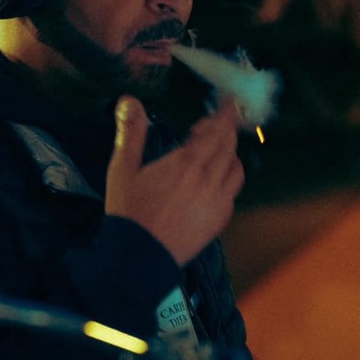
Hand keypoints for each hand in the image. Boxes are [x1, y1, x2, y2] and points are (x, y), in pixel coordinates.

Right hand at [105, 96, 244, 265]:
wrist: (138, 258)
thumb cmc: (129, 213)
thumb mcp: (123, 169)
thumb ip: (131, 133)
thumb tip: (129, 101)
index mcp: (185, 165)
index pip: (216, 130)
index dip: (225, 114)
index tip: (229, 103)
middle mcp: (207, 181)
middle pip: (229, 147)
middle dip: (225, 130)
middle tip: (215, 124)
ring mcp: (216, 203)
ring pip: (236, 169)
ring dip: (230, 154)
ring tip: (216, 151)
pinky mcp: (218, 221)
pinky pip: (232, 194)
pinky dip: (228, 180)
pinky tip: (214, 181)